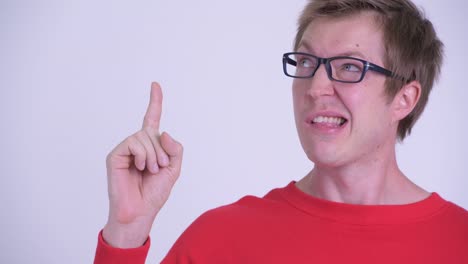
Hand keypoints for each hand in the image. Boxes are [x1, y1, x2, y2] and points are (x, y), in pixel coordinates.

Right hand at [102, 82, 182, 247]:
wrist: (140, 211)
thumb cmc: (154, 193)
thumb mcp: (174, 169)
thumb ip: (175, 149)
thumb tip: (164, 132)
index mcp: (150, 146)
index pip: (151, 119)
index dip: (155, 102)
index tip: (155, 85)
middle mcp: (136, 144)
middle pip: (152, 131)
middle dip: (161, 151)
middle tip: (159, 168)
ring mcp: (125, 149)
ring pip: (143, 137)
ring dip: (153, 155)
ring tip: (149, 171)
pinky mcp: (115, 155)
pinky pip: (133, 142)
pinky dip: (142, 155)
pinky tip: (139, 168)